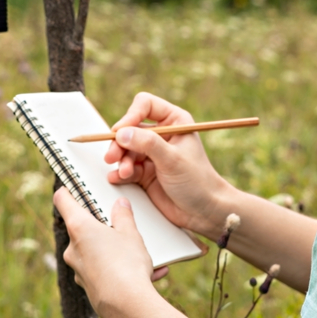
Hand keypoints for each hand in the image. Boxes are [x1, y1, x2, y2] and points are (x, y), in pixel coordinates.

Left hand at [54, 188, 167, 317]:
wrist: (127, 305)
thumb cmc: (126, 264)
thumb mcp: (131, 233)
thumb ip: (124, 216)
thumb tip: (120, 204)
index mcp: (79, 228)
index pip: (63, 200)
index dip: (68, 190)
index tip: (72, 185)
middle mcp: (73, 248)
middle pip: (81, 227)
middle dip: (100, 224)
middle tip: (119, 221)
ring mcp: (78, 269)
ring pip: (94, 251)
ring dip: (113, 248)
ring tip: (142, 252)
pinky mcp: (88, 285)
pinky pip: (103, 270)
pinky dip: (120, 268)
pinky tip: (148, 272)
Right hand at [104, 92, 233, 238]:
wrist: (203, 211)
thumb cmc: (198, 182)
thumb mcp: (172, 159)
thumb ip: (147, 144)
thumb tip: (122, 133)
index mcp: (174, 121)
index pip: (145, 105)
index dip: (131, 116)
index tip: (121, 132)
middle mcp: (162, 135)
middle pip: (130, 128)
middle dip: (120, 143)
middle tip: (113, 156)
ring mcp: (152, 154)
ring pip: (125, 149)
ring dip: (121, 160)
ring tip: (125, 172)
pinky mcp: (145, 172)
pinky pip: (126, 167)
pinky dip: (120, 172)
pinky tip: (117, 178)